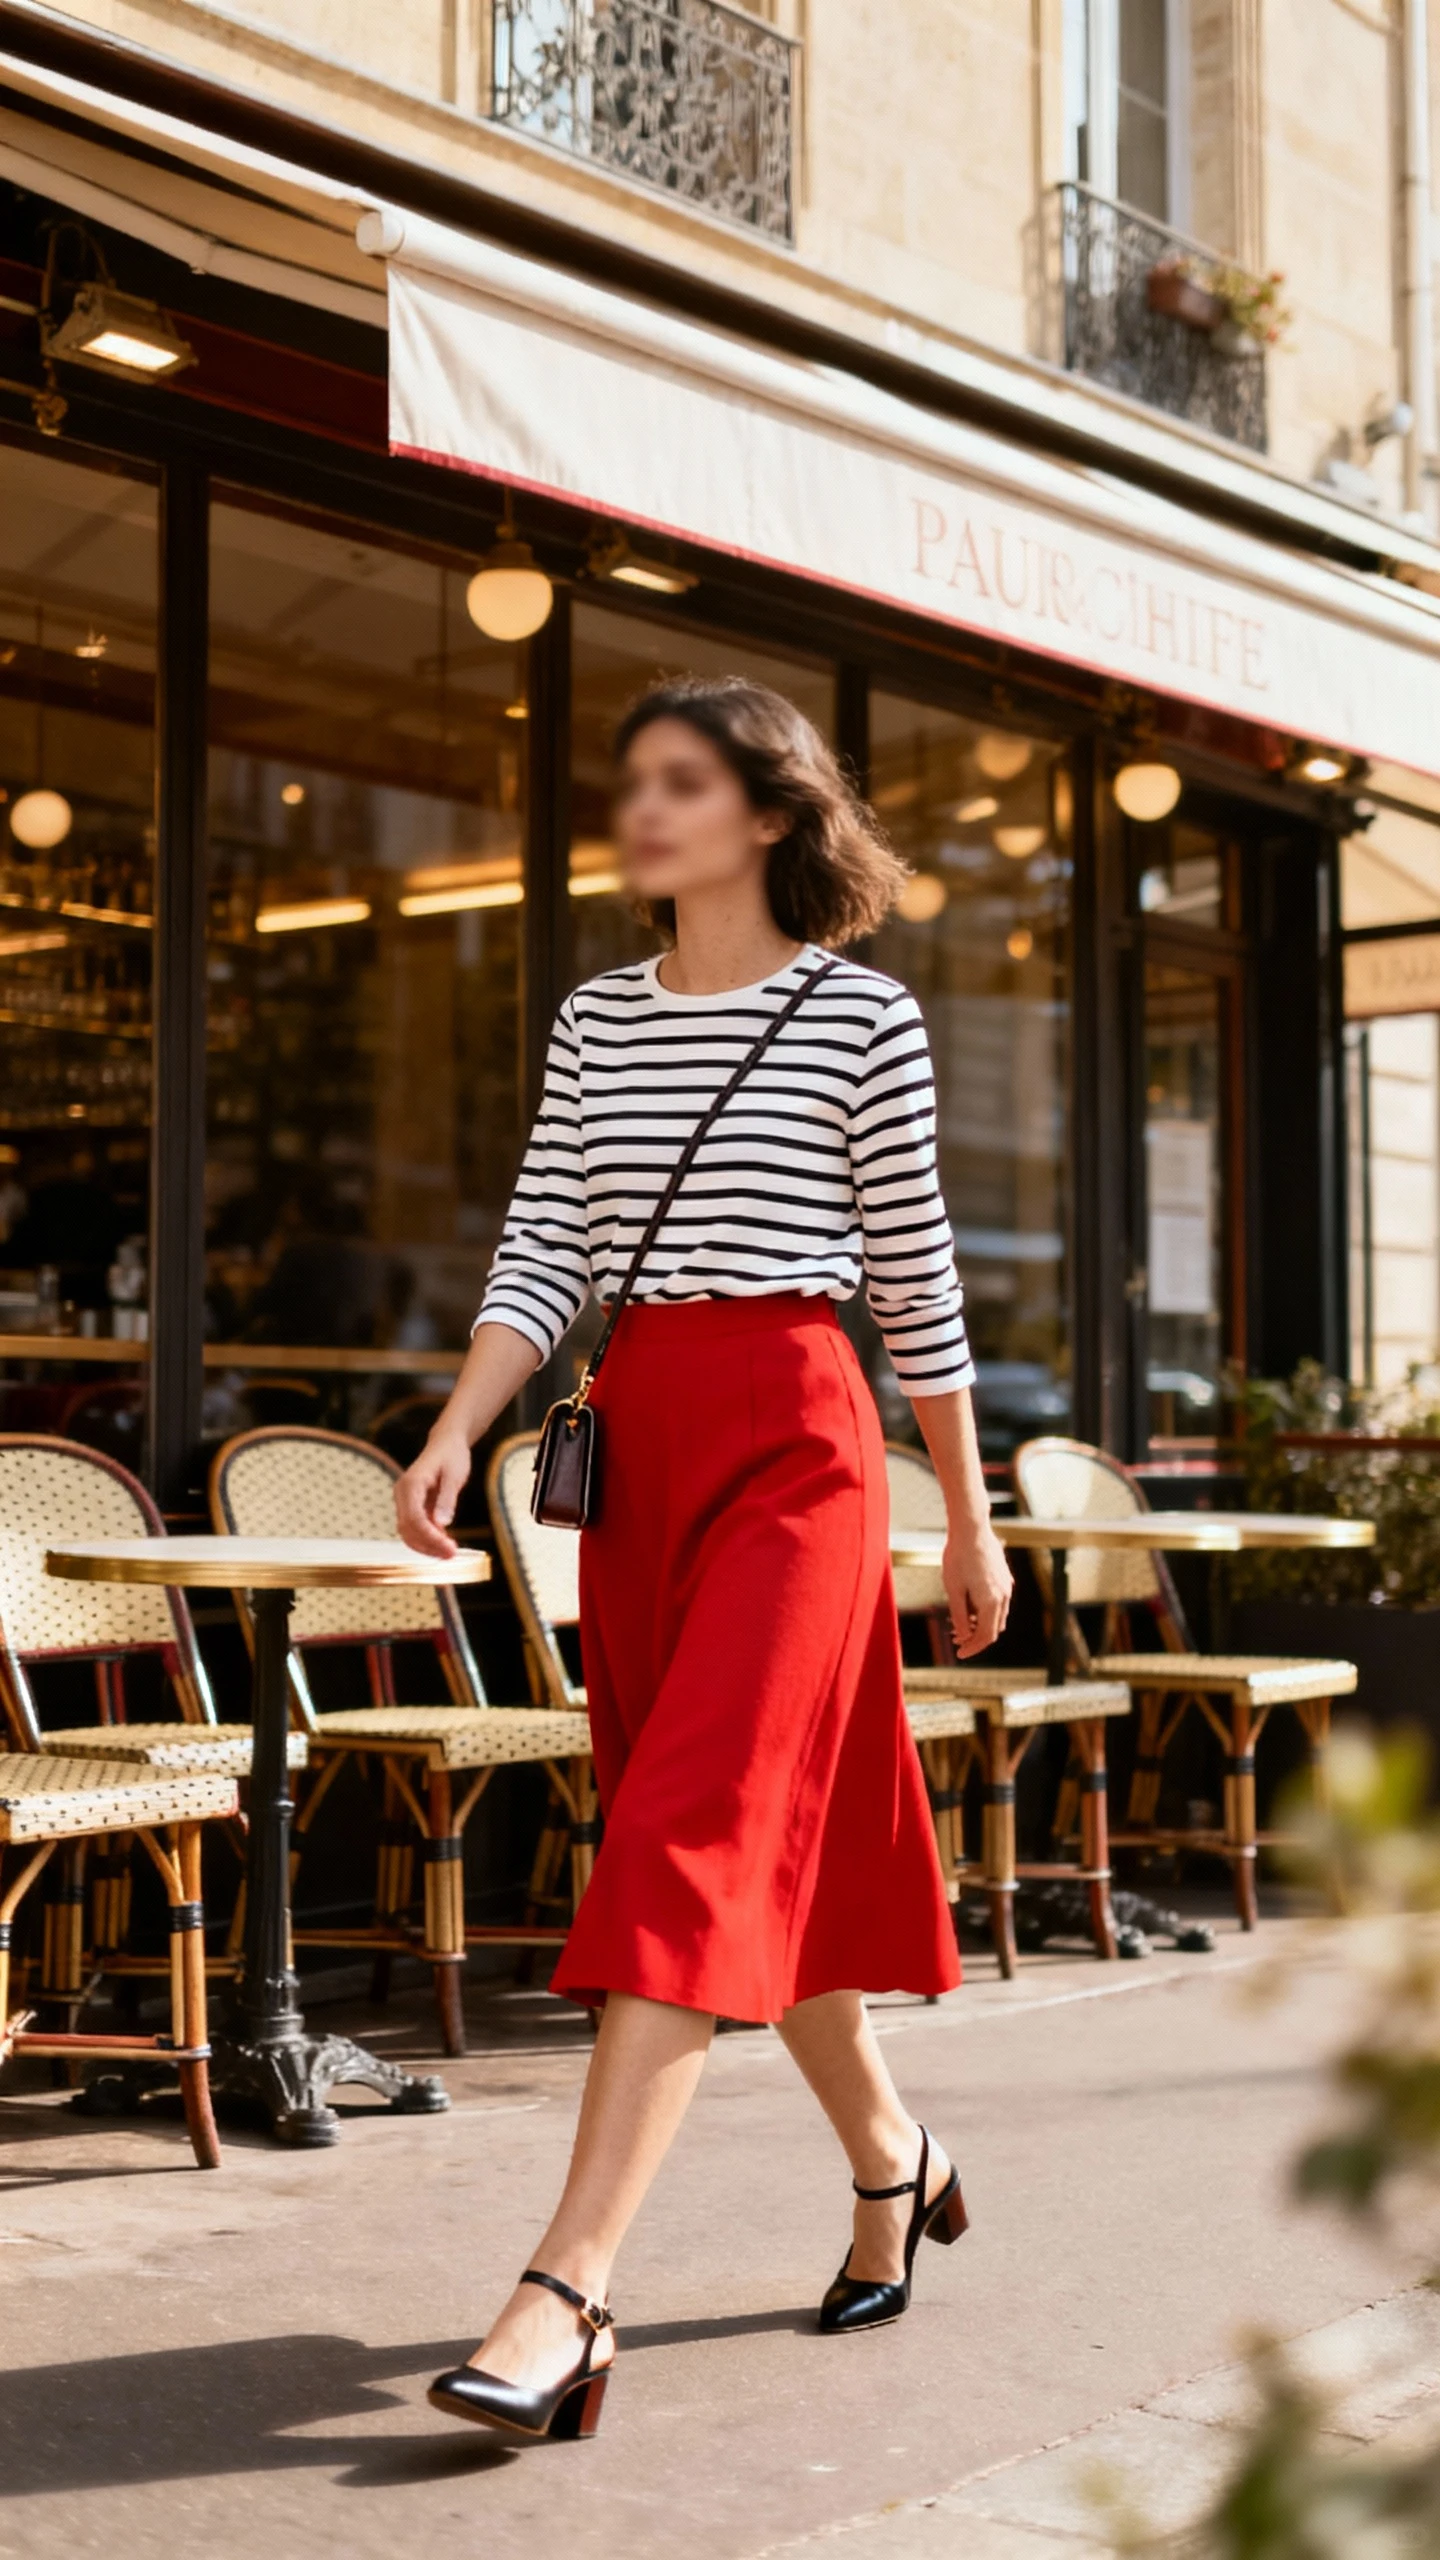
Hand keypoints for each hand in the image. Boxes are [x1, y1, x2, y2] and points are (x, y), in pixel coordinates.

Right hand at [395, 1429, 471, 1558]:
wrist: (447, 1443)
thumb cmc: (452, 1456)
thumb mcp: (455, 1476)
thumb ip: (447, 1499)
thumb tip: (442, 1524)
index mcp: (411, 1484)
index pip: (414, 1519)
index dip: (431, 1537)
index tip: (450, 1549)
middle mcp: (402, 1493)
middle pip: (408, 1529)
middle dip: (428, 1545)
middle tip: (452, 1554)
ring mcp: (404, 1500)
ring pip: (408, 1532)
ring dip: (426, 1545)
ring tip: (449, 1553)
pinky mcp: (411, 1506)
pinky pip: (414, 1528)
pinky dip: (427, 1538)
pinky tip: (444, 1544)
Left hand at [944, 1521, 1012, 1659]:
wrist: (971, 1529)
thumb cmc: (958, 1557)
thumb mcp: (953, 1589)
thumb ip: (960, 1616)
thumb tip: (964, 1636)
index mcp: (991, 1602)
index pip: (986, 1636)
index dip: (973, 1648)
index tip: (959, 1654)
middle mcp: (1004, 1596)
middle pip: (994, 1629)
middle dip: (976, 1638)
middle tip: (956, 1639)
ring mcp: (1006, 1586)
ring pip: (997, 1616)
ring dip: (981, 1624)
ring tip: (960, 1622)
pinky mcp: (1004, 1577)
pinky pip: (999, 1602)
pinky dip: (986, 1611)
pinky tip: (969, 1604)